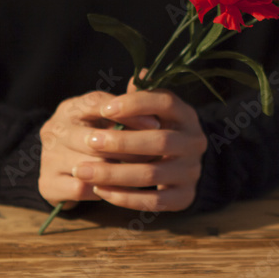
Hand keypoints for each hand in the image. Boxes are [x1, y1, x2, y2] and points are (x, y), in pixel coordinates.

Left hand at [38, 78, 207, 212]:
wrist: (179, 165)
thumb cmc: (156, 131)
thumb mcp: (152, 111)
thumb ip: (142, 96)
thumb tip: (138, 75)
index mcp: (187, 116)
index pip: (166, 102)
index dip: (136, 104)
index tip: (105, 108)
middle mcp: (195, 143)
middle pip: (159, 142)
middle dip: (121, 142)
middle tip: (89, 141)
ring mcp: (192, 172)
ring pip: (152, 174)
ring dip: (114, 173)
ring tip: (82, 171)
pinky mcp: (184, 198)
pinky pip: (153, 202)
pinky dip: (125, 197)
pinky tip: (100, 190)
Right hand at [38, 90, 160, 210]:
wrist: (63, 173)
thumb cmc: (95, 139)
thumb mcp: (108, 119)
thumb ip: (127, 101)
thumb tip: (145, 73)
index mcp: (70, 108)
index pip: (97, 102)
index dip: (128, 113)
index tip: (156, 124)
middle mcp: (54, 129)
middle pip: (94, 138)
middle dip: (128, 148)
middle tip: (154, 154)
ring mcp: (48, 156)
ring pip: (90, 165)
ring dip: (119, 171)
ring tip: (142, 172)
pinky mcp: (48, 183)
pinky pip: (82, 188)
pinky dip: (103, 190)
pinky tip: (120, 189)